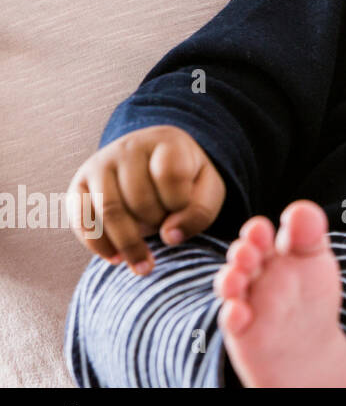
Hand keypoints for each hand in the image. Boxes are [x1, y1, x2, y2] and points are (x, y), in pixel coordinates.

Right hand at [66, 124, 225, 274]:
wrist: (154, 165)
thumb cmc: (186, 181)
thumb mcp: (207, 191)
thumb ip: (199, 212)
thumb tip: (169, 237)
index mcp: (167, 141)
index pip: (171, 174)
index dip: (179, 202)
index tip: (181, 209)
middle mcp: (129, 147)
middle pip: (139, 198)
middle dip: (155, 224)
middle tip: (163, 228)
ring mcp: (100, 164)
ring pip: (109, 210)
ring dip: (128, 243)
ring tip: (144, 264)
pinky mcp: (78, 186)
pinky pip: (82, 220)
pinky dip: (99, 245)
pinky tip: (117, 258)